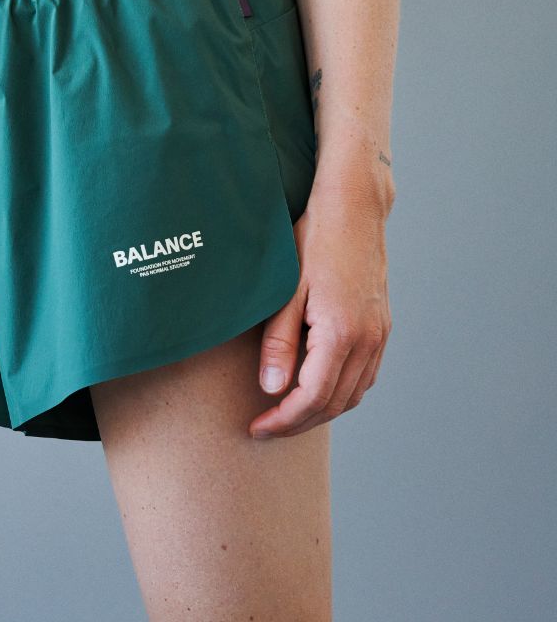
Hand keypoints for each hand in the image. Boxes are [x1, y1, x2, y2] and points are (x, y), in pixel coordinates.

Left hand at [248, 178, 392, 437]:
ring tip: (286, 413)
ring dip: (320, 411)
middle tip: (265, 427)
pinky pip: (364, 376)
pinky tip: (316, 388)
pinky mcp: (381, 327)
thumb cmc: (314, 241)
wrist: (353, 210)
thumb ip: (280, 343)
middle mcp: (367, 340)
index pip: (312, 398)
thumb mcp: (287, 291)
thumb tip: (272, 389)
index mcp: (341, 333)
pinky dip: (340, 392)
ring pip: (353, 395)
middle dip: (298, 422)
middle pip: (334, 404)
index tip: (256, 427)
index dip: (283, 420)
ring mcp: (379, 335)